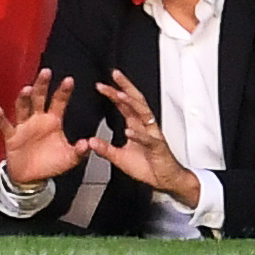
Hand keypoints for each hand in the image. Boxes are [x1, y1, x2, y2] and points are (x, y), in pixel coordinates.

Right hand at [0, 68, 88, 187]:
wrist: (31, 178)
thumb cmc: (51, 163)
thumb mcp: (69, 158)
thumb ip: (79, 151)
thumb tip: (88, 143)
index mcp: (53, 120)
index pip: (59, 101)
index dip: (63, 91)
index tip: (69, 80)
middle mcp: (37, 118)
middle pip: (39, 98)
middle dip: (42, 85)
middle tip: (46, 72)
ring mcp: (24, 126)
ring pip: (23, 108)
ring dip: (24, 98)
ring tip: (27, 89)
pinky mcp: (11, 136)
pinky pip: (5, 126)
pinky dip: (1, 118)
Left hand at [89, 69, 199, 207]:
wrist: (165, 179)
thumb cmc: (147, 166)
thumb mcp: (119, 157)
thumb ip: (105, 149)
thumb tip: (90, 142)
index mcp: (135, 125)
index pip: (124, 105)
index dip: (113, 94)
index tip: (101, 86)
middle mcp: (144, 126)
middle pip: (135, 101)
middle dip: (125, 87)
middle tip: (114, 75)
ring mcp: (152, 135)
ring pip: (143, 114)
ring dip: (132, 103)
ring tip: (120, 95)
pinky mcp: (158, 148)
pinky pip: (148, 139)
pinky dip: (139, 135)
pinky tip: (129, 131)